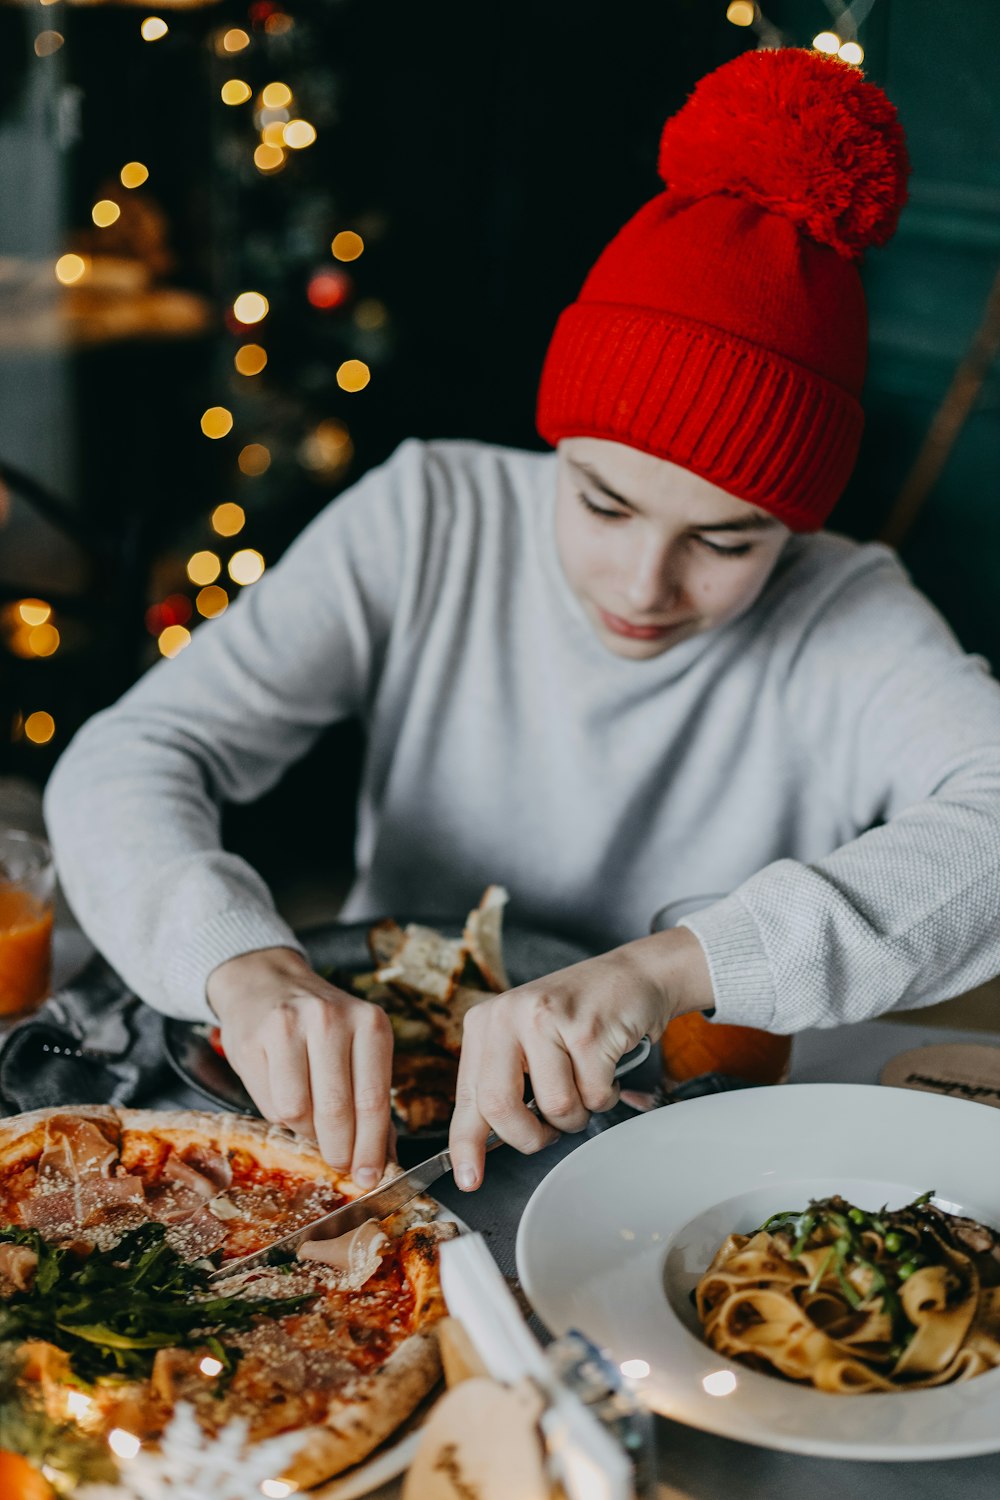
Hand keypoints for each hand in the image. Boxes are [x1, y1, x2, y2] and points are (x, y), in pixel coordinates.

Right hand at [206, 947, 392, 1187]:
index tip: (370, 1176)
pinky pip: (269, 1102)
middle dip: (340, 1151)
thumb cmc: (318, 1027)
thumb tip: (384, 1158)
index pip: (373, 1099)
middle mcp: (331, 1019)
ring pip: (298, 1111)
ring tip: (311, 1125)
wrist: (265, 982)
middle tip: (340, 1165)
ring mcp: (289, 1026)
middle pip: (337, 1110)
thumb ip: (369, 1097)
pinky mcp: (254, 1039)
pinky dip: (280, 1117)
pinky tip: (287, 1102)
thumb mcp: (356, 1047)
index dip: (371, 1147)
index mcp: (369, 1023)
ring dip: (306, 1133)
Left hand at [448, 926, 711, 1189]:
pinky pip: (594, 1095)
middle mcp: (508, 1015)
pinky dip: (605, 1094)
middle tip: (548, 1133)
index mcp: (485, 1022)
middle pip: (500, 1107)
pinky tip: (606, 1066)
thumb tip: (480, 1149)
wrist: (632, 976)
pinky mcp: (588, 1029)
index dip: (466, 1145)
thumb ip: (503, 1085)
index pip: (467, 1096)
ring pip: (555, 1107)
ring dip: (577, 1113)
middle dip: (530, 1137)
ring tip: (584, 1082)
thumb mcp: (526, 1042)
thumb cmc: (578, 1017)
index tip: (468, 1179)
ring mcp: (547, 1019)